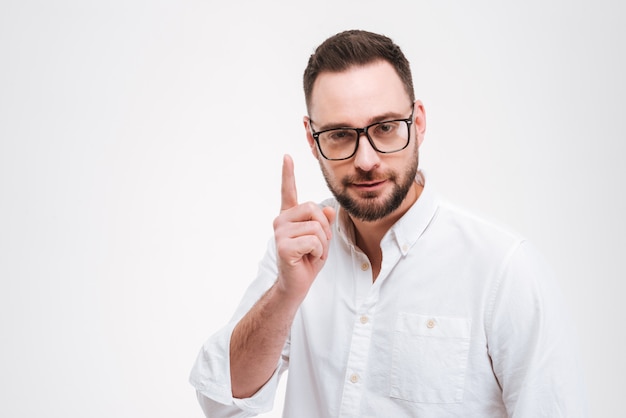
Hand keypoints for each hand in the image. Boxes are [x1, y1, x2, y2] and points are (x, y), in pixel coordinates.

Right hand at [273, 154, 335, 299]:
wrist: (297, 284)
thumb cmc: (308, 260)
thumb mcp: (321, 238)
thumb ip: (323, 222)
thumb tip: (328, 210)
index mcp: (289, 216)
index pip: (288, 191)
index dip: (288, 173)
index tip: (287, 156)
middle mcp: (281, 220)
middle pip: (313, 209)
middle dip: (324, 229)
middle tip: (318, 245)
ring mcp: (280, 232)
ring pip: (316, 227)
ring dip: (322, 244)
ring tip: (312, 253)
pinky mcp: (283, 246)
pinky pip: (313, 241)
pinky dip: (317, 252)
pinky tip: (307, 259)